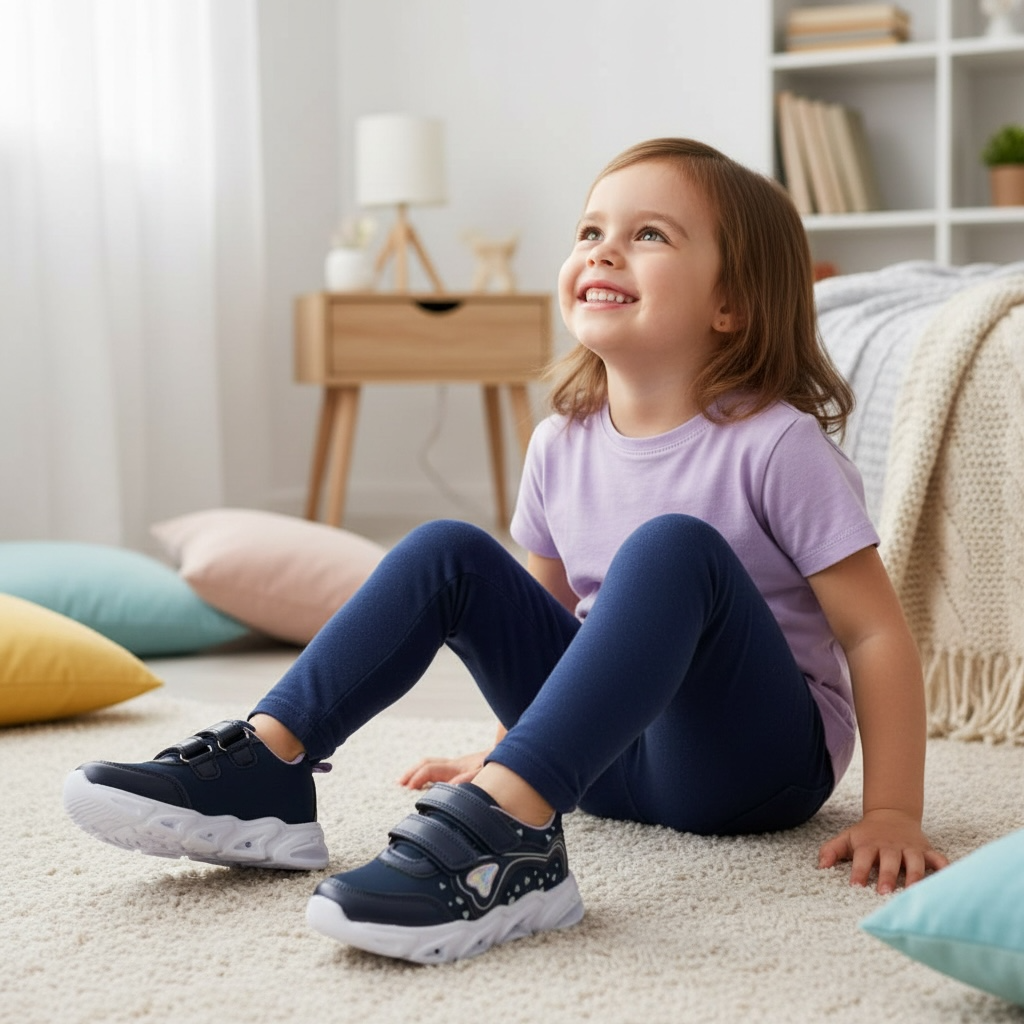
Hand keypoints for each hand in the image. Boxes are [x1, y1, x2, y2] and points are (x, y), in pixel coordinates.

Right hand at [398, 750, 489, 789]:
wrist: (508, 752)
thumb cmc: (496, 767)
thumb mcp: (484, 775)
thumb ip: (468, 779)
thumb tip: (450, 786)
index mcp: (456, 767)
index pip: (430, 769)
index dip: (417, 777)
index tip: (407, 788)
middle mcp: (454, 764)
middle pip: (426, 764)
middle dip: (411, 773)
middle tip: (399, 784)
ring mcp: (456, 764)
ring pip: (430, 764)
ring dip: (416, 771)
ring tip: (404, 783)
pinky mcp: (461, 767)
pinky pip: (437, 768)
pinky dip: (425, 773)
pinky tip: (423, 782)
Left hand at [818, 808, 948, 893]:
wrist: (891, 814)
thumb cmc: (866, 834)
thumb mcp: (846, 838)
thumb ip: (831, 851)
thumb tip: (820, 867)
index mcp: (868, 844)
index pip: (861, 858)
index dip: (858, 872)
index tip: (855, 886)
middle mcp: (890, 846)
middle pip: (888, 861)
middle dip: (886, 877)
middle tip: (884, 894)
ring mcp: (909, 848)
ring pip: (914, 862)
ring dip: (913, 876)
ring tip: (913, 893)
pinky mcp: (926, 850)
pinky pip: (938, 858)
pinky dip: (945, 867)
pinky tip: (949, 879)